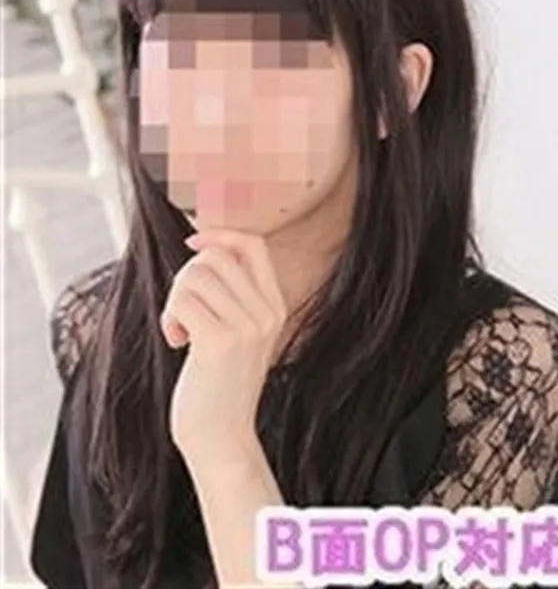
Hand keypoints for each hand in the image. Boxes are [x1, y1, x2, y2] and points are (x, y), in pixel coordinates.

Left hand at [161, 229, 287, 465]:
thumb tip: (203, 245)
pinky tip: (176, 341)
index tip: (193, 242)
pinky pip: (182, 301)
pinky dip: (169, 318)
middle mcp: (266, 312)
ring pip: (195, 276)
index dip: (220, 234)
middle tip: (183, 308)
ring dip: (175, 299)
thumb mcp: (238, 332)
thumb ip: (232, 293)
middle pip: (216, 256)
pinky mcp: (220, 342)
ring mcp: (247, 326)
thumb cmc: (219, 382)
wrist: (221, 438)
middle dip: (187, 275)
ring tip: (180, 328)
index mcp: (275, 305)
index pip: (253, 244)